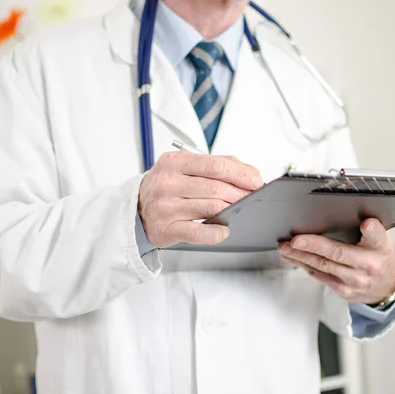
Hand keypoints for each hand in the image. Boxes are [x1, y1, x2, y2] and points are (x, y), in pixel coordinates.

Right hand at [139, 151, 262, 247]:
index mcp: (174, 162)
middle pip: (215, 187)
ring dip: (231, 210)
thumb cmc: (168, 186)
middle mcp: (167, 183)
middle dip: (240, 194)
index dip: (240, 173)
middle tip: (252, 198)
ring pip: (210, 208)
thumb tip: (250, 172)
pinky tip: (224, 230)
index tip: (257, 181)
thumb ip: (217, 164)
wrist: (138, 207)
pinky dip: (215, 233)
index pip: (215, 165)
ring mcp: (166, 207)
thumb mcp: (186, 166)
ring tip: (240, 210)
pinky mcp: (166, 229)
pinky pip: (197, 233)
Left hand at [278, 218, 394, 304]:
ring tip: (285, 247)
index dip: (371, 229)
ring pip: (323, 266)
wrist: (387, 287)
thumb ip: (368, 229)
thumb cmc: (379, 257)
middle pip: (338, 253)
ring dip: (300, 256)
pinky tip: (292, 257)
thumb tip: (343, 211)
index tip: (366, 223)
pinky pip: (320, 275)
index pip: (377, 236)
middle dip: (313, 245)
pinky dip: (304, 264)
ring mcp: (354, 280)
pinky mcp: (343, 290)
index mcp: (380, 247)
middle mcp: (368, 264)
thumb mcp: (382, 239)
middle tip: (295, 239)